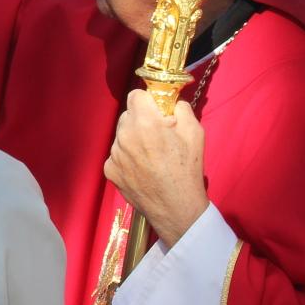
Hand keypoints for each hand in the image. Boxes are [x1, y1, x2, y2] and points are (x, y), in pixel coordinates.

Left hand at [103, 90, 208, 247]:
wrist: (177, 209)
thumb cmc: (188, 170)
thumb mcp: (195, 133)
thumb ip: (181, 109)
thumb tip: (171, 101)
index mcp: (145, 124)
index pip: (135, 95)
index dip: (148, 101)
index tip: (157, 112)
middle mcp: (124, 136)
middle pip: (128, 115)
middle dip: (141, 120)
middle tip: (157, 135)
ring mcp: (114, 154)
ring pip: (121, 135)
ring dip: (133, 138)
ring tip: (150, 156)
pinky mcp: (109, 170)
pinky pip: (117, 154)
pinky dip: (127, 157)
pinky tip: (142, 168)